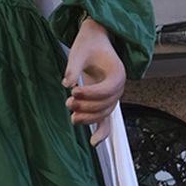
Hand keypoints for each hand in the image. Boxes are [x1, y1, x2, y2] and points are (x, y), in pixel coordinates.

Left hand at [63, 18, 124, 139]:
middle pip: (105, 105)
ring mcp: (112, 97)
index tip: (74, 90)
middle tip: (69, 101)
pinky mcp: (104, 102)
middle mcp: (118, 87)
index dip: (90, 93)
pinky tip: (93, 142)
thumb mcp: (79, 52)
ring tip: (72, 116)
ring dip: (88, 118)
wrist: (95, 42)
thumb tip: (66, 83)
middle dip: (87, 106)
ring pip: (104, 114)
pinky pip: (106, 120)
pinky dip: (101, 132)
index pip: (106, 90)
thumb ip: (73, 68)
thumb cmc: (89, 45)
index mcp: (118, 73)